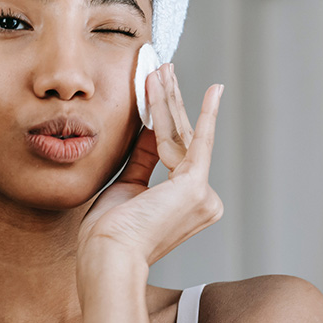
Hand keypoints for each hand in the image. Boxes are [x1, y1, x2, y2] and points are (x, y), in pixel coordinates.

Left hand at [77, 63, 224, 266]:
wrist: (107, 254)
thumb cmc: (109, 232)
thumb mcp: (127, 186)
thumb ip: (144, 157)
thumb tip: (153, 127)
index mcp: (186, 205)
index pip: (175, 152)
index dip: (165, 120)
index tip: (160, 94)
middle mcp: (204, 201)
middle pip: (183, 139)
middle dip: (170, 102)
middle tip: (164, 70)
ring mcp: (204, 196)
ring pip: (183, 135)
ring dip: (169, 99)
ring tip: (162, 68)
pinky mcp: (196, 186)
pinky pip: (198, 140)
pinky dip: (205, 113)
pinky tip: (214, 91)